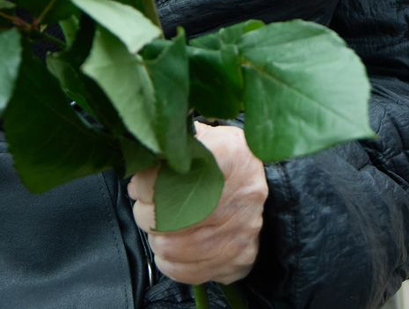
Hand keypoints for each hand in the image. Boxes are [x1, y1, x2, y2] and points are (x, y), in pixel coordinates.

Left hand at [127, 122, 267, 286]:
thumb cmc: (228, 159)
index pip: (170, 175)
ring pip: (171, 247)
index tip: (140, 183)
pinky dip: (169, 261)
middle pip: (167, 215)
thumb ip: (177, 144)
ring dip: (157, 237)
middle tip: (148, 205)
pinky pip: (187, 271)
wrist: (268, 186)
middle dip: (147, 212)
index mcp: (230, 155)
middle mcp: (239, 196)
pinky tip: (171, 245)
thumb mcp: (208, 136)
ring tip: (161, 223)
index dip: (145, 183)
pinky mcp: (237, 260)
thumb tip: (143, 155)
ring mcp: (240, 233)